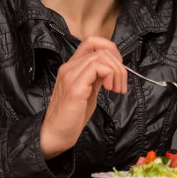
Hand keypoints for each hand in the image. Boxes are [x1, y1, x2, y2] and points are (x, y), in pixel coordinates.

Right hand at [40, 36, 127, 158]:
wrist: (55, 134)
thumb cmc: (72, 116)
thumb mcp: (90, 90)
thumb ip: (98, 76)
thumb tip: (113, 68)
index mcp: (72, 66)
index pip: (92, 42)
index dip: (111, 50)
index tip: (118, 69)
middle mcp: (69, 67)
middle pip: (100, 48)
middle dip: (118, 64)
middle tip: (121, 84)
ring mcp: (71, 75)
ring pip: (101, 56)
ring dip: (117, 71)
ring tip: (117, 89)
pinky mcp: (75, 87)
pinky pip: (97, 68)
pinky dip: (110, 75)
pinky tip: (110, 89)